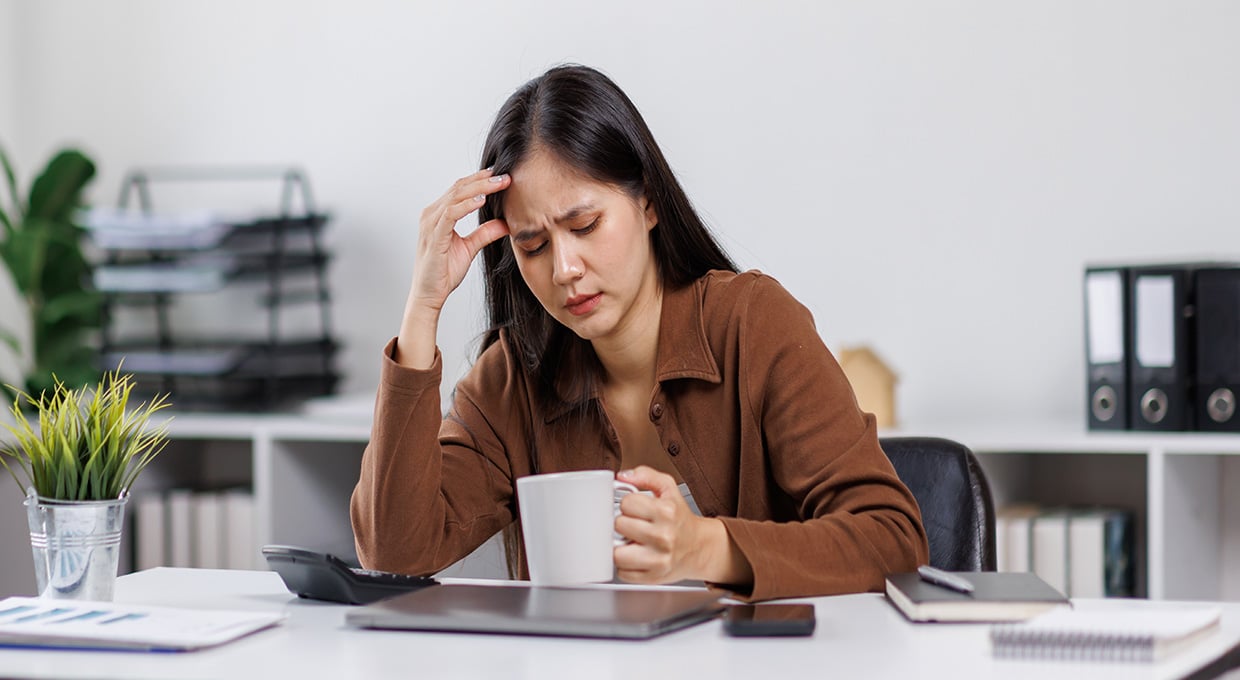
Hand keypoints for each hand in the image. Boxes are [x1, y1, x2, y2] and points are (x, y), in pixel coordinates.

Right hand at [408, 168, 511, 313]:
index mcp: (438, 215)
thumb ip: (485, 233)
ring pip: (456, 197)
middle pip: (459, 188)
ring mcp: (431, 224)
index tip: (501, 175)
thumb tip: (506, 223)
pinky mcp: (434, 236)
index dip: (480, 180)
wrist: (429, 294)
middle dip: (484, 180)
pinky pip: (451, 214)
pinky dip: (467, 205)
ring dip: (479, 188)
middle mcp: (432, 215)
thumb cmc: (443, 272)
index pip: (460, 189)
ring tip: (498, 183)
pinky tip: (482, 200)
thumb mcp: (470, 248)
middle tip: (505, 175)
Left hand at [613, 466, 745, 584]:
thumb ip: (645, 475)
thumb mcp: (668, 489)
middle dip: (624, 524)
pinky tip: (636, 556)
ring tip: (632, 542)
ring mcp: (659, 559)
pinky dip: (626, 565)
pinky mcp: (654, 577)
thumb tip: (623, 475)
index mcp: (666, 512)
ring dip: (621, 547)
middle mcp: (664, 536)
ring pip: (617, 553)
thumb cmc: (680, 518)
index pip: (627, 503)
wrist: (699, 547)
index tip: (635, 509)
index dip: (628, 504)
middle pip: (619, 526)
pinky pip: (623, 572)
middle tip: (634, 525)